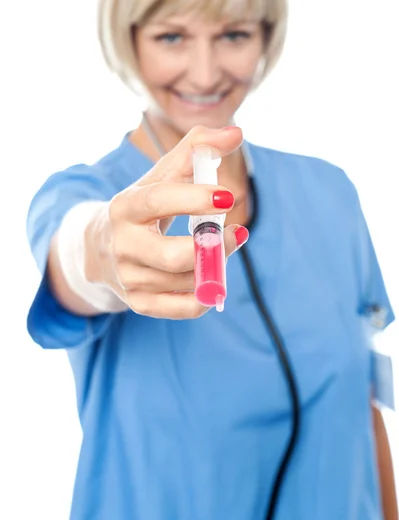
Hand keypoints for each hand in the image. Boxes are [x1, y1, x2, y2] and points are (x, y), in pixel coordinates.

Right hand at [85, 125, 248, 318]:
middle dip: (212, 247)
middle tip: (235, 233)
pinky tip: (209, 277)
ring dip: (213, 266)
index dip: (193, 198)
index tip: (228, 195)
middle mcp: (122, 246)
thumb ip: (197, 149)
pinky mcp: (140, 303)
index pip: (159, 201)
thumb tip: (236, 133)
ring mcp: (129, 278)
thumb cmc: (143, 206)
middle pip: (171, 256)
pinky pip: (184, 308)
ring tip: (219, 249)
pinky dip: (205, 295)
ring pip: (185, 281)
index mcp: (125, 207)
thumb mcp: (161, 176)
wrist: (100, 248)